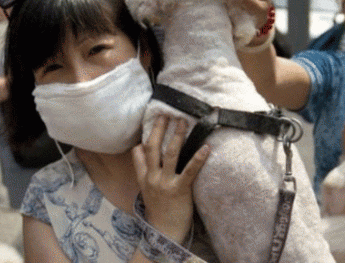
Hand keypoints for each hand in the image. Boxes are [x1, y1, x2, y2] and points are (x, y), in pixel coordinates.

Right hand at [132, 116, 210, 243]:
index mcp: (144, 177)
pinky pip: (190, 171)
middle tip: (166, 114)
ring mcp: (165, 183)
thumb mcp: (145, 189)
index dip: (146, 135)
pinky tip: (206, 147)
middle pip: (153, 148)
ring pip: (170, 154)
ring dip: (177, 136)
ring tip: (183, 121)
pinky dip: (198, 158)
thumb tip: (138, 148)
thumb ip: (142, 169)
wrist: (164, 231)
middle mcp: (153, 178)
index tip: (152, 119)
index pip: (140, 153)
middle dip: (159, 129)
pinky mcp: (180, 190)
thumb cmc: (159, 208)